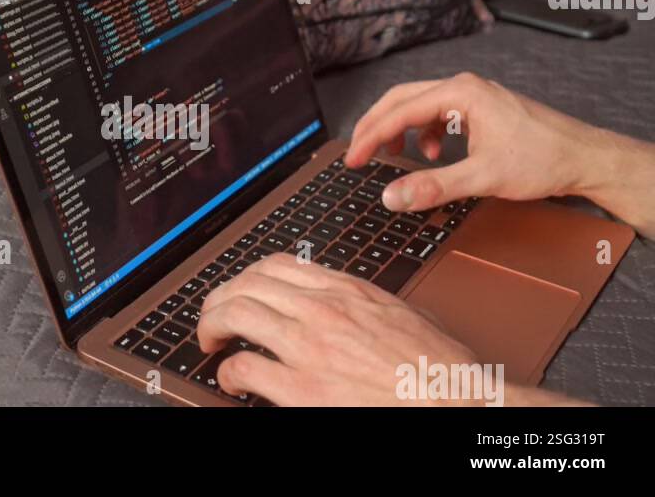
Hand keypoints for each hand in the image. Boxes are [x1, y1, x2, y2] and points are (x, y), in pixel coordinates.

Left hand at [196, 254, 480, 405]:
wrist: (459, 402)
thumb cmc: (441, 369)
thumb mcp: (401, 314)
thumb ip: (365, 304)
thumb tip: (346, 307)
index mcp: (348, 290)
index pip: (277, 265)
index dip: (246, 276)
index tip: (239, 289)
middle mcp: (323, 310)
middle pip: (245, 284)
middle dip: (218, 298)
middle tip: (212, 316)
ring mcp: (310, 347)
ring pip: (235, 314)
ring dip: (211, 326)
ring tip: (210, 340)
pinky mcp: (303, 389)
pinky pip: (244, 367)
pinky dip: (228, 372)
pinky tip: (232, 380)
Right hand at [344, 72, 606, 212]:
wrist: (585, 158)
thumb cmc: (544, 159)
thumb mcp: (482, 177)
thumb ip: (433, 186)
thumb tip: (392, 196)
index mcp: (460, 94)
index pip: (398, 111)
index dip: (370, 137)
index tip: (352, 160)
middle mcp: (464, 88)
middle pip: (401, 100)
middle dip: (376, 127)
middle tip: (357, 153)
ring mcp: (473, 96)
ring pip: (418, 106)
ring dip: (400, 130)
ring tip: (393, 157)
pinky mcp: (481, 109)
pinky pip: (437, 115)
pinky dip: (424, 134)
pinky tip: (433, 156)